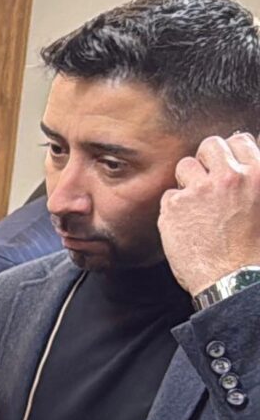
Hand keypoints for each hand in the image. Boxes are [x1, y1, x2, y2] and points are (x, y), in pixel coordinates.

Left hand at [160, 132, 259, 296]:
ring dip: (189, 181)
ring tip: (198, 203)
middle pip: (210, 145)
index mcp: (258, 174)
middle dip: (208, 159)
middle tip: (209, 180)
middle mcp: (229, 177)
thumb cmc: (254, 249)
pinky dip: (175, 207)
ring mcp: (199, 190)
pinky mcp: (174, 207)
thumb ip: (255, 180)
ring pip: (185, 166)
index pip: (239, 141)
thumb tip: (251, 154)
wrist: (233, 279)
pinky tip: (187, 223)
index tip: (228, 166)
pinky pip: (169, 194)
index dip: (231, 153)